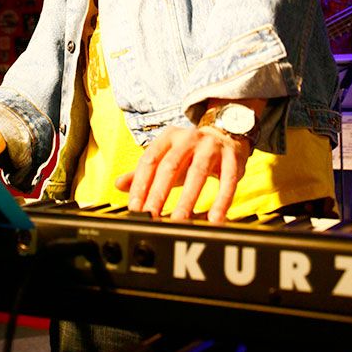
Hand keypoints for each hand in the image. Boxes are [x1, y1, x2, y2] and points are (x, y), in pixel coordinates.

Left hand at [115, 123, 251, 224]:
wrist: (226, 130)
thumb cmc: (191, 151)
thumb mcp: (166, 157)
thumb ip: (143, 172)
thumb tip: (118, 184)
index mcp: (168, 137)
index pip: (150, 160)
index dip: (140, 184)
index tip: (135, 207)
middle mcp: (188, 138)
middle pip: (171, 165)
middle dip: (159, 192)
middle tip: (152, 215)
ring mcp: (211, 146)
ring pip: (198, 173)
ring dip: (188, 199)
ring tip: (180, 221)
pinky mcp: (232, 157)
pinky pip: (227, 180)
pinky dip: (221, 201)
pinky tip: (215, 218)